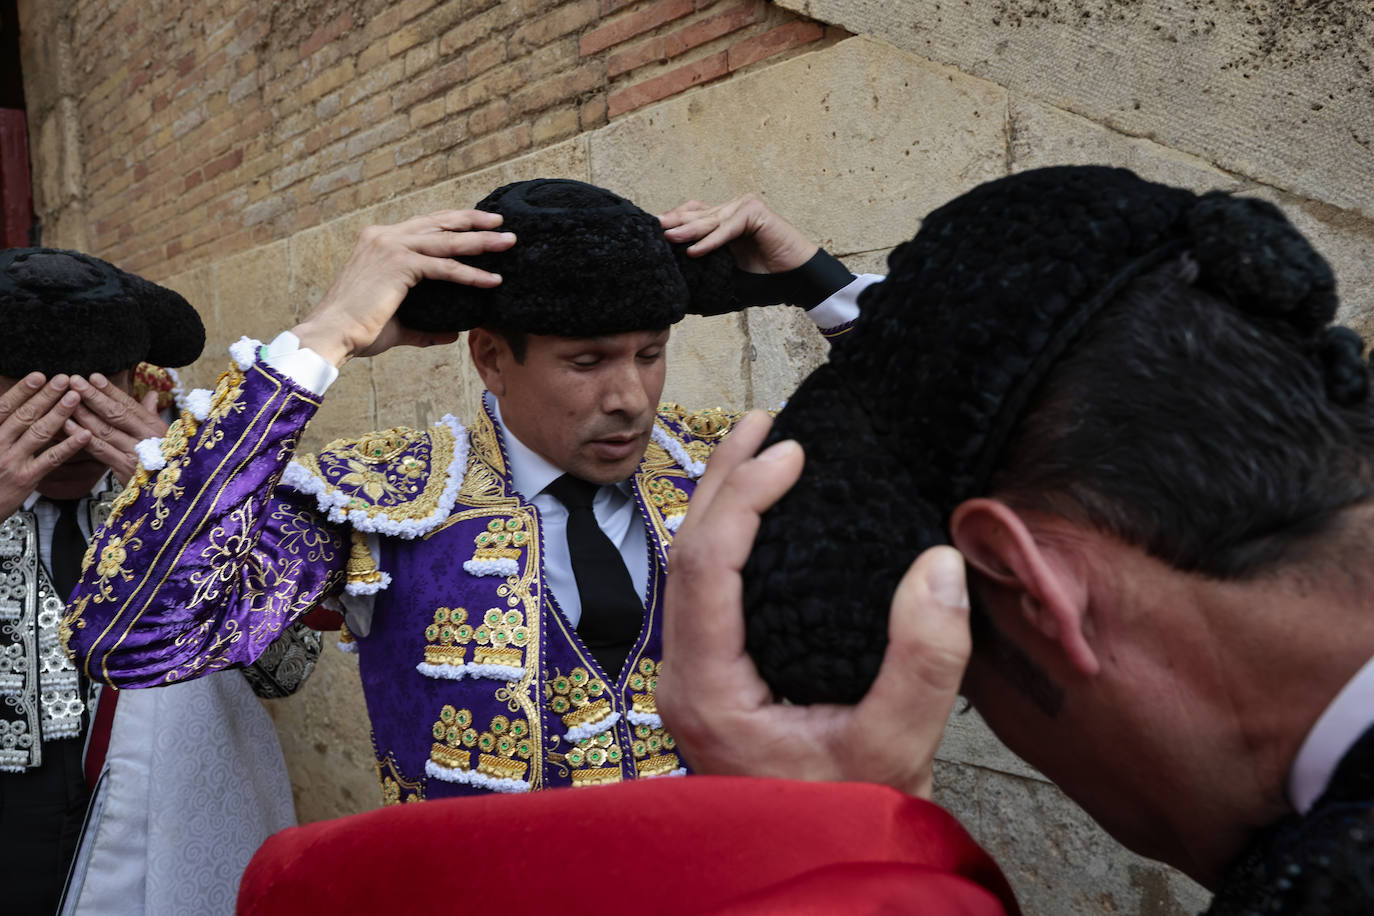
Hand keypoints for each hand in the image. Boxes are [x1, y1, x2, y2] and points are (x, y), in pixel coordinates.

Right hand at [0, 373, 92, 517]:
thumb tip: (11, 404)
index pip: (4, 407)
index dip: (22, 391)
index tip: (39, 376)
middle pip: (24, 415)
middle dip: (46, 396)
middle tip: (65, 379)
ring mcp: (12, 461)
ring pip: (39, 433)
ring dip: (59, 413)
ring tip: (76, 397)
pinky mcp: (26, 478)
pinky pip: (51, 459)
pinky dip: (69, 445)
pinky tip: (85, 434)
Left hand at [66, 374, 168, 485]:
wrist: (170, 492)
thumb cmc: (167, 461)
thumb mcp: (165, 436)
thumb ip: (153, 414)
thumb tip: (152, 395)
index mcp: (156, 427)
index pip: (130, 404)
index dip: (111, 390)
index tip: (94, 377)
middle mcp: (147, 438)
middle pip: (116, 414)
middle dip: (93, 396)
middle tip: (75, 381)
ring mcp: (135, 453)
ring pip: (105, 430)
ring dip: (83, 414)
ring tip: (66, 400)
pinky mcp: (124, 469)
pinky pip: (99, 450)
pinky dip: (82, 437)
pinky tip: (68, 426)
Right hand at [292, 210, 516, 366]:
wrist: (331, 334)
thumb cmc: (358, 330)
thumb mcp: (398, 322)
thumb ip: (426, 327)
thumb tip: (452, 335)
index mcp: (379, 240)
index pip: (425, 224)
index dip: (453, 222)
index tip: (479, 222)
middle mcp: (384, 236)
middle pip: (439, 223)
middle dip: (473, 221)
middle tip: (501, 223)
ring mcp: (390, 246)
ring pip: (447, 241)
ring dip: (481, 241)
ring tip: (508, 242)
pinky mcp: (399, 264)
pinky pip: (444, 267)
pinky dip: (470, 273)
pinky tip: (492, 279)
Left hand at [658, 411, 971, 798]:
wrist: (828, 867)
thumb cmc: (852, 816)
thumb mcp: (898, 748)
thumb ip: (923, 662)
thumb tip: (938, 565)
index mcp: (710, 692)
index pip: (706, 567)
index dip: (744, 498)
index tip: (793, 455)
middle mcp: (688, 678)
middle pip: (685, 554)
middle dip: (724, 479)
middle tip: (769, 424)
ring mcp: (696, 676)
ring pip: (690, 568)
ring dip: (723, 502)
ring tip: (759, 445)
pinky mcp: (717, 675)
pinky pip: (709, 588)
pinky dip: (734, 537)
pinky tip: (765, 512)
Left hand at [659, 194, 818, 273]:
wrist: (794, 278)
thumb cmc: (763, 276)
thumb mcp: (726, 270)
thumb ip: (705, 265)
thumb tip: (677, 283)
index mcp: (723, 220)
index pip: (693, 214)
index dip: (673, 220)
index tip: (651, 231)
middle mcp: (732, 209)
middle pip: (697, 214)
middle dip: (674, 222)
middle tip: (652, 229)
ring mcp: (744, 207)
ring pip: (710, 220)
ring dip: (688, 230)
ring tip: (668, 238)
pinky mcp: (756, 212)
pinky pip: (728, 227)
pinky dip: (712, 240)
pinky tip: (695, 250)